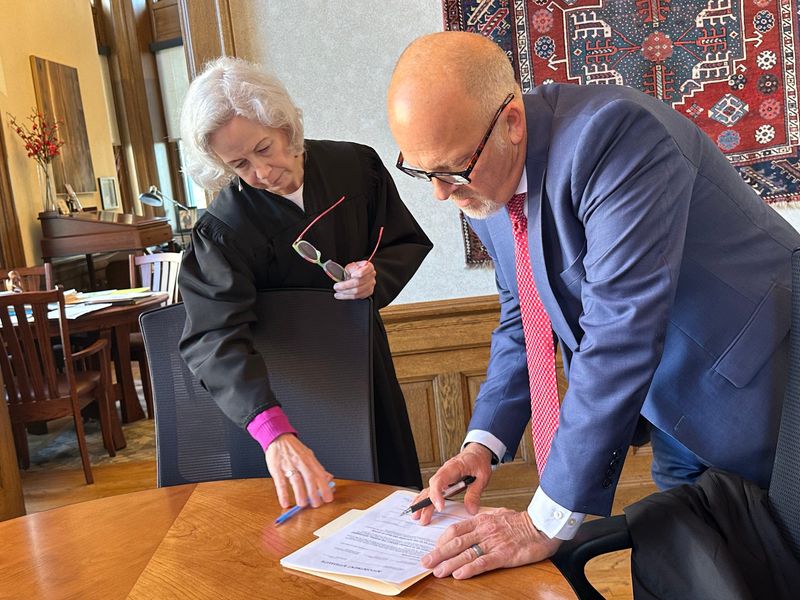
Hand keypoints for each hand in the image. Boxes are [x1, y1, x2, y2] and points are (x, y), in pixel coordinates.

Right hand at [265, 433, 333, 508]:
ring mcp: (288, 464)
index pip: (320, 474)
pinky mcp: (277, 468)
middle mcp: (300, 461)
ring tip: (302, 504)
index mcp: (309, 459)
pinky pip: (280, 482)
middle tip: (317, 504)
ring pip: (296, 480)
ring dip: (300, 493)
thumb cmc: (294, 448)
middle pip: (310, 478)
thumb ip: (318, 467)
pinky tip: (285, 503)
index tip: (328, 498)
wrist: (278, 437)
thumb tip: (329, 478)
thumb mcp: (308, 455)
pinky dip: (283, 493)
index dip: (325, 487)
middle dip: (314, 492)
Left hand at [333, 261, 375, 299]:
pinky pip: (357, 296)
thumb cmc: (353, 270)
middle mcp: (371, 276)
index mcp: (369, 267)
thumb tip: (350, 271)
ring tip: (337, 291)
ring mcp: (370, 285)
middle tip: (337, 286)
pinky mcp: (368, 292)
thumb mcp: (351, 266)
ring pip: (357, 291)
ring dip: (345, 292)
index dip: (360, 273)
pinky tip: (342, 295)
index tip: (352, 275)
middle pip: (359, 282)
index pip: (366, 270)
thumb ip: (351, 268)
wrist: (355, 276)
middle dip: (346, 285)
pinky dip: (347, 296)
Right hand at [412, 443, 493, 524]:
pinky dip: (424, 498)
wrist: (476, 452)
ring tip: (417, 516)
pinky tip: (419, 506)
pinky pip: (431, 490)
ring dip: (422, 502)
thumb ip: (475, 493)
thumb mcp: (482, 476)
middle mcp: (444, 472)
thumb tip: (471, 509)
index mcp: (453, 468)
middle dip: (426, 504)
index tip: (440, 507)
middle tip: (424, 518)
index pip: (440, 480)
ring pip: (428, 489)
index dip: (437, 494)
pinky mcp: (443, 481)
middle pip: (431, 488)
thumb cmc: (477, 461)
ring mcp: (442, 477)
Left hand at [421, 509, 561, 578]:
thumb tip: (472, 525)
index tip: (433, 549)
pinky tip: (459, 575)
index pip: (456, 530)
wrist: (543, 525)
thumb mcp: (499, 515)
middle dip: (438, 553)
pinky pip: (483, 562)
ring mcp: (493, 542)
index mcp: (482, 520)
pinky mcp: (504, 555)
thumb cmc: (522, 522)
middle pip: (456, 542)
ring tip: (437, 572)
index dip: (442, 540)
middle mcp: (484, 530)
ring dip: (449, 563)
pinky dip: (469, 569)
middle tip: (425, 562)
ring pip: (466, 553)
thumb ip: (484, 520)